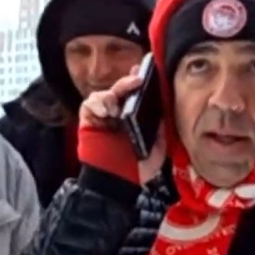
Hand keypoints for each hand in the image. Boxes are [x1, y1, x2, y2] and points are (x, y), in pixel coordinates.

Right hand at [77, 69, 167, 185]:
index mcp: (134, 117)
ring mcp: (102, 116)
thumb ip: (161, 129)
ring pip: (105, 93)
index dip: (139, 81)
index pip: (136, 94)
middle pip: (121, 89)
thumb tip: (166, 110)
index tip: (147, 71)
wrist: (116, 182)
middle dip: (128, 81)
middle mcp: (119, 113)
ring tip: (117, 106)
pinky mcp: (89, 120)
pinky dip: (98, 103)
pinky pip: (90, 103)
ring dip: (112, 94)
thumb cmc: (136, 168)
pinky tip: (106, 112)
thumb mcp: (157, 147)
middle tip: (137, 79)